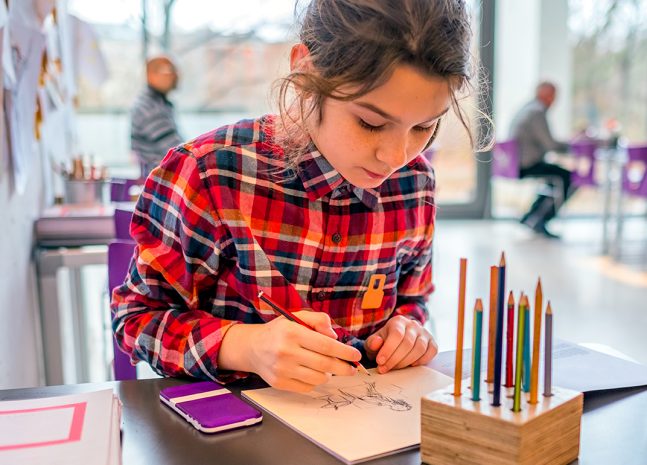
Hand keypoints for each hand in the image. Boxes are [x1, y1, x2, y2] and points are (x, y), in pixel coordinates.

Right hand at [220, 311, 360, 392]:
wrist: (252, 347)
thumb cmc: (280, 331)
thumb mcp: (297, 317)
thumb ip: (319, 320)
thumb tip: (335, 337)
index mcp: (292, 332)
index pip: (326, 345)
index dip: (345, 352)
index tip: (356, 356)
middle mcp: (286, 352)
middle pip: (325, 364)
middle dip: (343, 367)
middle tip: (352, 368)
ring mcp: (282, 370)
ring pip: (318, 378)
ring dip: (328, 374)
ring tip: (326, 367)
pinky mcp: (279, 383)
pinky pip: (307, 388)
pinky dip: (315, 382)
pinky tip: (311, 372)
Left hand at [364, 316, 437, 373]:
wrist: (397, 340)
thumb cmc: (384, 342)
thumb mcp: (374, 342)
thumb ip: (372, 343)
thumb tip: (376, 342)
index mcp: (398, 321)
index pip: (396, 335)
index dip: (388, 350)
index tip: (380, 362)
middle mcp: (413, 325)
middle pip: (408, 343)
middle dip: (395, 359)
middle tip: (385, 369)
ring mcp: (424, 333)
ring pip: (419, 348)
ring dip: (406, 362)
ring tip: (395, 368)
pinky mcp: (432, 342)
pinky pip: (432, 351)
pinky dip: (422, 360)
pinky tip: (411, 365)